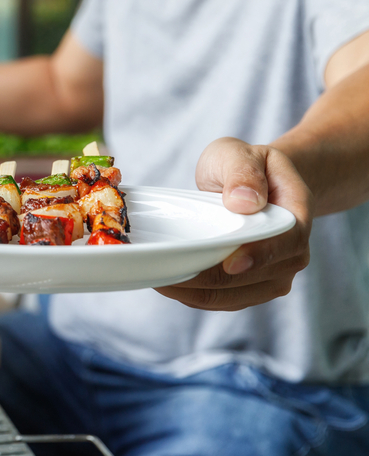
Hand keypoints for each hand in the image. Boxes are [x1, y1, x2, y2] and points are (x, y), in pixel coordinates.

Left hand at [155, 137, 311, 310]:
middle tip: (166, 271)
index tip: (229, 263)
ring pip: (234, 296)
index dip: (258, 256)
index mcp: (296, 215)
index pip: (286, 243)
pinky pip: (223, 301)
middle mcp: (293, 252)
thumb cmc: (243, 166)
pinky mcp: (252, 288)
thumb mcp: (238, 154)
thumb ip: (242, 172)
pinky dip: (195, 297)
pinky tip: (169, 285)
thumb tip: (245, 201)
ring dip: (195, 292)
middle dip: (210, 278)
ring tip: (159, 278)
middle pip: (255, 277)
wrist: (252, 184)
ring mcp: (274, 274)